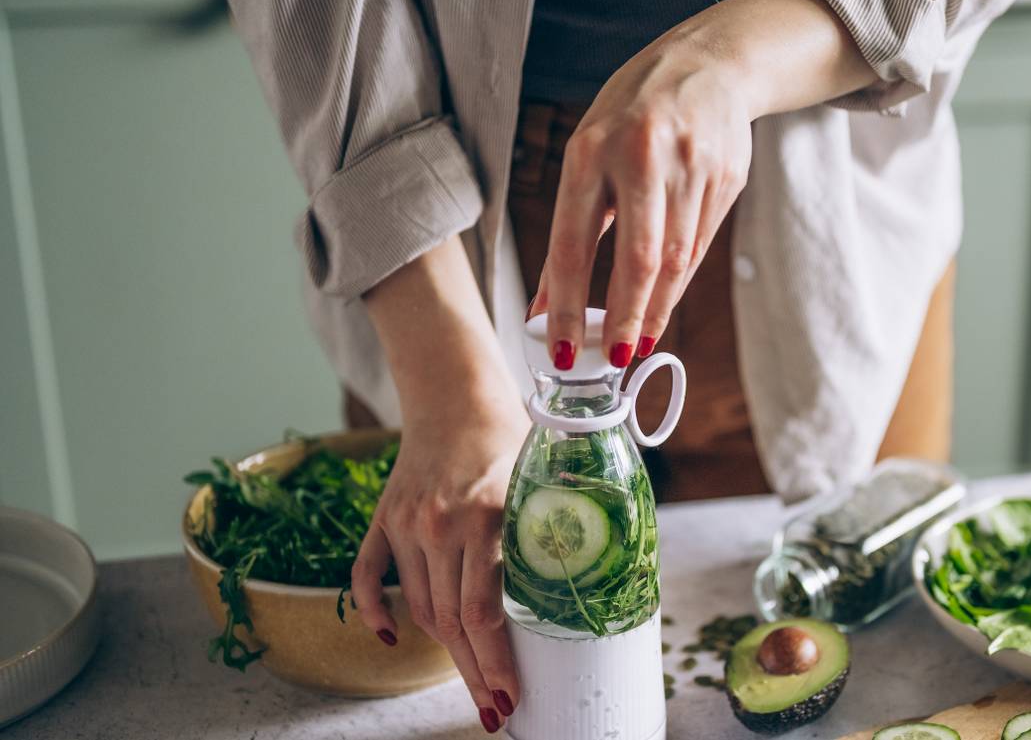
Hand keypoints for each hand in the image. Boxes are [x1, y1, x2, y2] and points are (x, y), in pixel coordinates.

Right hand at [356, 236, 530, 732]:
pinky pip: (367, 574)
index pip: (485, 612)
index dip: (498, 663)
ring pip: (419, 606)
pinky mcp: (385, 517)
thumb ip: (557, 529)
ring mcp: (406, 524)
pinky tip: (390, 638)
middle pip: (452, 622)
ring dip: (444, 653)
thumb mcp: (545, 478)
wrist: (458, 391)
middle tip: (497, 711)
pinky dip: (373, 609)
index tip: (514, 696)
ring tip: (474, 686)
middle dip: (478, 674)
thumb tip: (595, 587)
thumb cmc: (513, 435)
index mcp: (487, 516)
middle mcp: (440, 525)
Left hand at [535, 37, 751, 367]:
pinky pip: (699, 245)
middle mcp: (645, 156)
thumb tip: (544, 303)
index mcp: (593, 149)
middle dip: (624, 317)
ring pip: (675, 260)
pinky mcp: (727, 178)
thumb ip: (570, 229)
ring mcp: (693, 167)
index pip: (574, 243)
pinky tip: (663, 302)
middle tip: (614, 359)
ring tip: (637, 342)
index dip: (565, 304)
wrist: (710, 63)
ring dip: (655, 309)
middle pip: (638, 259)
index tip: (562, 349)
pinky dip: (678, 282)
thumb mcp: (588, 153)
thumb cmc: (632, 114)